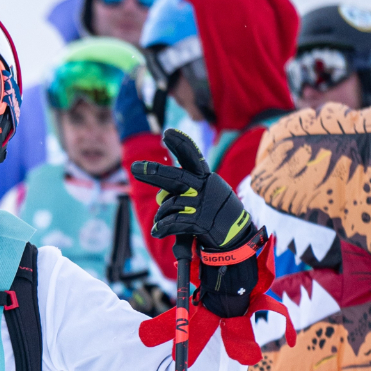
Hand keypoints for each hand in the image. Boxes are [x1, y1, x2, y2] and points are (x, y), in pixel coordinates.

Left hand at [113, 69, 153, 140]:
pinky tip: (125, 90)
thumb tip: (163, 82)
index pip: (135, 81)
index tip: (143, 65)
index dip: (139, 72)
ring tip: (130, 75)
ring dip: (126, 82)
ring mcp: (118, 109)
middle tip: (136, 67)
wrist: (139, 147)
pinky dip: (122, 92)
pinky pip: (118, 98)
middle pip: (126, 84)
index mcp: (134, 102)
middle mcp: (124, 104)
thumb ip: (159, 96)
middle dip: (131, 74)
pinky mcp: (117, 114)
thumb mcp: (158, 112)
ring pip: (121, 91)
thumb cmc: (152, 130)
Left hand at [131, 128, 252, 252]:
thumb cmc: (216, 214)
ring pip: (170, 204)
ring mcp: (204, 204)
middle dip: (153, 173)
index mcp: (207, 178)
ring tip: (160, 223)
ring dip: (162, 215)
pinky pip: (173, 222)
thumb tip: (160, 196)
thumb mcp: (204, 196)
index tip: (167, 133)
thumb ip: (182, 192)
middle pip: (175, 177)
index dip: (180, 144)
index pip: (193, 157)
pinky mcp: (201, 221)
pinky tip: (157, 231)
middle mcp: (206, 187)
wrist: (236, 237)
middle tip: (134, 167)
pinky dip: (162, 227)